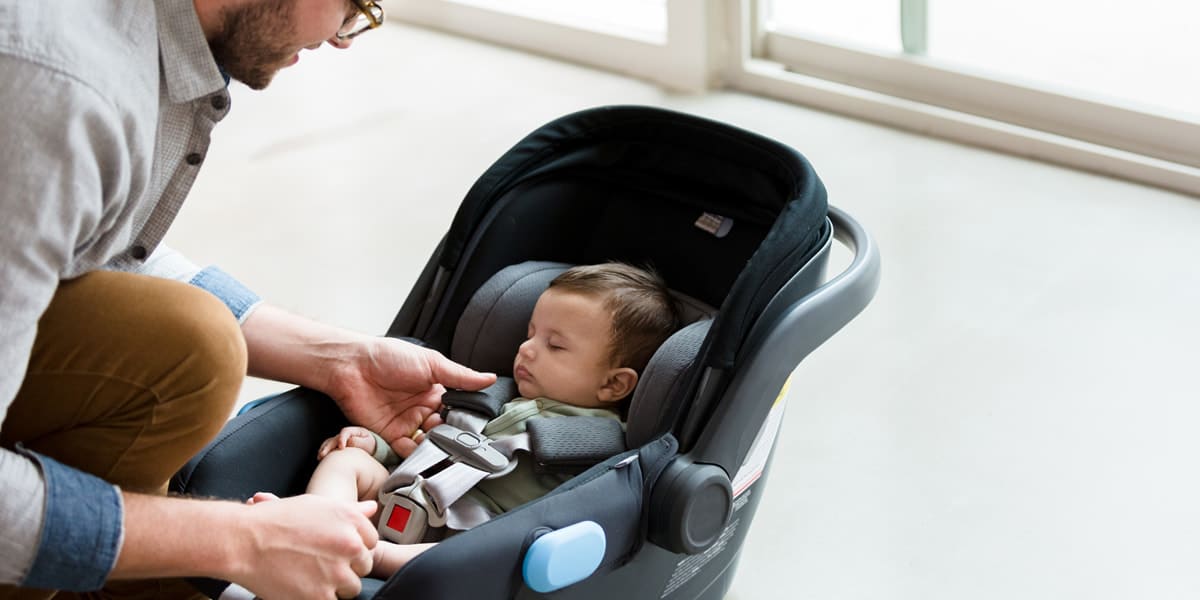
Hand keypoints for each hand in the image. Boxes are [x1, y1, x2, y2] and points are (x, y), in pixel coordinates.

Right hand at [231, 494, 377, 599]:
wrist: (243, 541)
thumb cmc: (275, 520)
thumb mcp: (316, 505)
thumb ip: (350, 511)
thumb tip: (373, 509)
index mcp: (350, 520)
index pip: (371, 542)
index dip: (353, 549)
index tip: (336, 551)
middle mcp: (349, 545)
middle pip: (363, 566)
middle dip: (346, 568)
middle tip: (320, 565)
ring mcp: (336, 573)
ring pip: (351, 588)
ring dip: (335, 586)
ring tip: (309, 576)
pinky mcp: (321, 597)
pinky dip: (318, 598)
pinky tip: (302, 588)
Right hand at [317, 426, 376, 459]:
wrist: (369, 449)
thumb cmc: (369, 445)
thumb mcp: (368, 443)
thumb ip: (359, 442)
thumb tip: (349, 442)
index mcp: (353, 431)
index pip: (345, 432)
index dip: (341, 439)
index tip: (341, 447)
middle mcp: (344, 435)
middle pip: (334, 438)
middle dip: (328, 446)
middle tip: (324, 454)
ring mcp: (338, 440)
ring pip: (329, 443)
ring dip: (324, 449)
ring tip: (320, 457)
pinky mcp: (336, 447)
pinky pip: (328, 448)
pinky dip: (323, 452)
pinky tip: (320, 459)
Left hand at [328, 338, 494, 457]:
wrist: (352, 366)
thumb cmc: (388, 356)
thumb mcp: (431, 363)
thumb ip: (460, 376)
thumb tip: (489, 378)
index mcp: (435, 391)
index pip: (457, 411)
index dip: (465, 421)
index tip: (476, 430)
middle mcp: (422, 409)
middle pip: (444, 431)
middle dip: (451, 438)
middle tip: (459, 442)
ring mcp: (406, 423)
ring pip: (428, 443)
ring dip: (435, 448)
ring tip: (443, 450)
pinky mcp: (389, 435)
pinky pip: (406, 451)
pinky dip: (416, 455)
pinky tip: (424, 454)